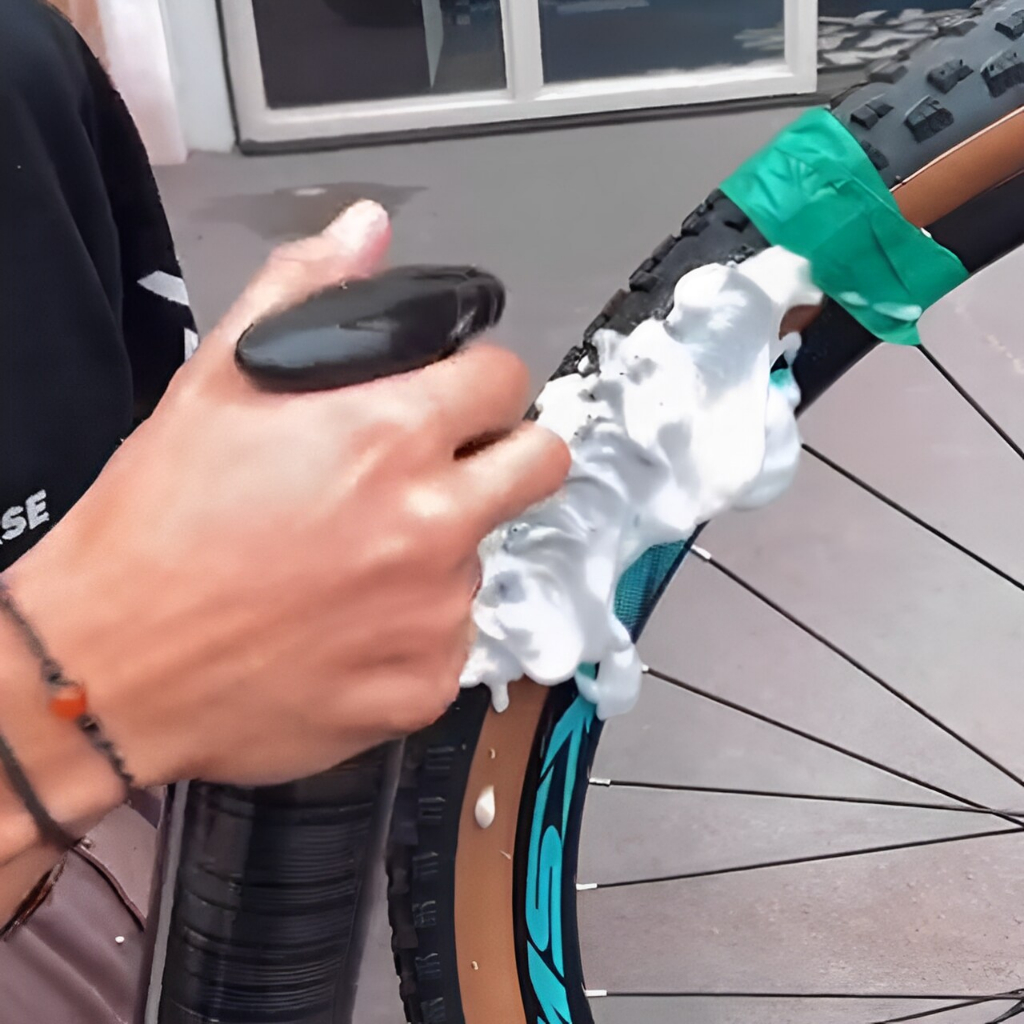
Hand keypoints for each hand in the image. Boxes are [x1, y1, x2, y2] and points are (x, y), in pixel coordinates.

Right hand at [4, 201, 568, 797]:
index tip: (455, 398)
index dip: (478, 382)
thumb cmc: (155, 526)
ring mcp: (437, 613)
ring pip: (482, 555)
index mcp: (390, 435)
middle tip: (443, 469)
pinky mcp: (425, 686)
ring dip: (440, 548)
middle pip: (541, 464)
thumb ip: (303, 295)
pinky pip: (450, 639)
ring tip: (353, 560)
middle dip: (506, 453)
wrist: (110, 668)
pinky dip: (414, 628)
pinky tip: (347, 626)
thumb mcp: (215, 385)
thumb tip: (365, 231)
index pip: (504, 379)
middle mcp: (433, 524)